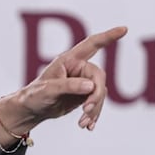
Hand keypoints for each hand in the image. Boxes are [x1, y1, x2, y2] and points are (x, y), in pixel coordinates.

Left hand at [0, 26, 127, 133]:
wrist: (30, 110)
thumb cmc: (34, 95)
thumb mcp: (48, 90)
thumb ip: (69, 86)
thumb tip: (91, 85)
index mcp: (69, 60)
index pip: (91, 44)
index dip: (108, 36)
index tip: (124, 28)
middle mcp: (78, 69)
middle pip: (99, 77)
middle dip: (96, 95)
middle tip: (86, 111)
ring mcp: (83, 82)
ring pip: (99, 93)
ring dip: (94, 109)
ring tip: (83, 124)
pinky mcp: (84, 96)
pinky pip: (96, 103)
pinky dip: (94, 115)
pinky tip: (88, 126)